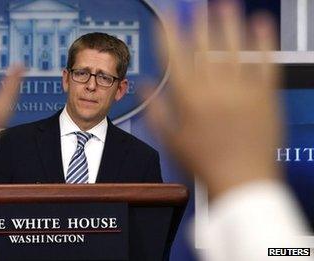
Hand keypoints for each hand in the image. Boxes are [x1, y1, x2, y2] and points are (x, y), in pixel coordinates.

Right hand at [146, 1, 282, 198]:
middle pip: (205, 47)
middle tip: (196, 5)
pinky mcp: (266, 96)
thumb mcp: (171, 140)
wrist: (242, 181)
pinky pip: (266, 63)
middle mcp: (215, 90)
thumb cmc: (204, 164)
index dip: (169, 34)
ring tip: (224, 5)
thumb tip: (145, 84)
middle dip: (199, 22)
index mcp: (190, 100)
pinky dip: (264, 42)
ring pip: (234, 49)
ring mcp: (243, 91)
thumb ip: (157, 109)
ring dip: (229, 24)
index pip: (176, 58)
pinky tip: (261, 23)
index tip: (166, 17)